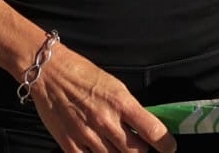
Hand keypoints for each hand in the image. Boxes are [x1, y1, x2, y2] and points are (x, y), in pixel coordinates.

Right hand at [29, 48, 175, 151]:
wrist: (49, 72)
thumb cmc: (83, 74)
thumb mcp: (114, 86)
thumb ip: (129, 109)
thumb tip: (144, 128)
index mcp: (121, 102)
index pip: (153, 131)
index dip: (166, 145)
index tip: (168, 148)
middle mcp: (106, 121)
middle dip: (141, 152)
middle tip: (138, 146)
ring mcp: (87, 135)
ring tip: (117, 147)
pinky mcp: (70, 145)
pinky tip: (99, 151)